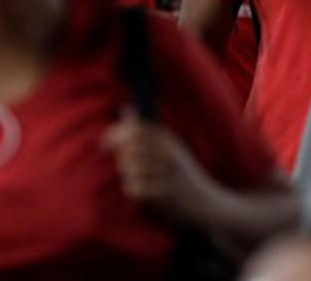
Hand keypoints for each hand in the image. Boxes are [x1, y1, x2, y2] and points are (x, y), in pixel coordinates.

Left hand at [102, 109, 228, 227]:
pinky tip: (144, 193)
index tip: (104, 145)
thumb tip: (125, 108)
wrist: (206, 202)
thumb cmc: (182, 173)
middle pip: (129, 149)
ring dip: (128, 177)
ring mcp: (169, 173)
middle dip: (121, 159)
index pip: (136, 129)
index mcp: (169, 139)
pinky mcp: (166, 193)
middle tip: (128, 169)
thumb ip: (146, 129)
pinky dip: (133, 191)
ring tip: (139, 181)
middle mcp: (170, 153)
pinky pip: (135, 189)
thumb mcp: (169, 146)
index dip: (115, 134)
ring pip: (130, 169)